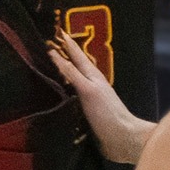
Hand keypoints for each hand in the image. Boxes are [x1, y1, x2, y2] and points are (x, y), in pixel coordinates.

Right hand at [48, 31, 146, 162]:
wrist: (123, 140)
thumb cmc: (107, 113)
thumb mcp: (88, 90)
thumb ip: (71, 73)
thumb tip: (53, 52)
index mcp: (92, 75)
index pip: (76, 54)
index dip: (66, 42)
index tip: (53, 28)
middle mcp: (89, 84)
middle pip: (73, 66)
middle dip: (62, 55)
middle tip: (46, 44)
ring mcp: (88, 100)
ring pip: (70, 82)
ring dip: (60, 74)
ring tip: (46, 68)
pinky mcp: (85, 115)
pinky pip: (69, 99)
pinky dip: (61, 93)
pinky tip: (53, 96)